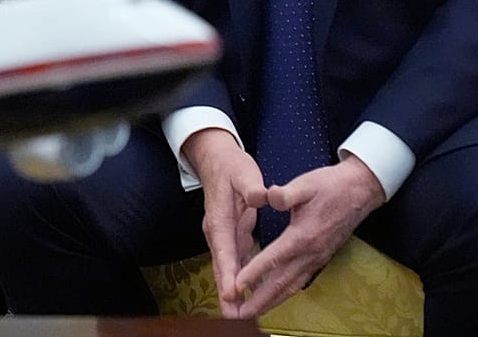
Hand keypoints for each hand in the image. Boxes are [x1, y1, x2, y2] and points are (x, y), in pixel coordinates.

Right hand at [182, 128, 265, 317]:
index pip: (224, 248)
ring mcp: (221, 236)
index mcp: (220, 218)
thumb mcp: (243, 172)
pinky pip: (232, 263)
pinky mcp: (228, 237)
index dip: (229, 271)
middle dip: (226, 292)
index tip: (233, 291)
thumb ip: (251, 186)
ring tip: (237, 315)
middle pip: (221, 266)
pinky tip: (243, 296)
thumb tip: (261, 196)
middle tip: (232, 316)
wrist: (217, 161)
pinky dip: (235, 280)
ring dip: (230, 291)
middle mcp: (217, 231)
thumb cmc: (232, 167)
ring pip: (225, 268)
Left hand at [232, 155, 385, 318]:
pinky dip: (283, 294)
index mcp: (303, 235)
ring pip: (291, 287)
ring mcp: (316, 259)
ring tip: (251, 313)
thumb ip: (286, 193)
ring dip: (270, 302)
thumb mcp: (306, 184)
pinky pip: (299, 282)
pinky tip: (273, 298)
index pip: (275, 258)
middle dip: (259, 300)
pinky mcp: (319, 259)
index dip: (255, 272)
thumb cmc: (331, 186)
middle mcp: (310, 253)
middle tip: (239, 313)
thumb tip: (269, 196)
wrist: (360, 191)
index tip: (237, 285)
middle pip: (281, 282)